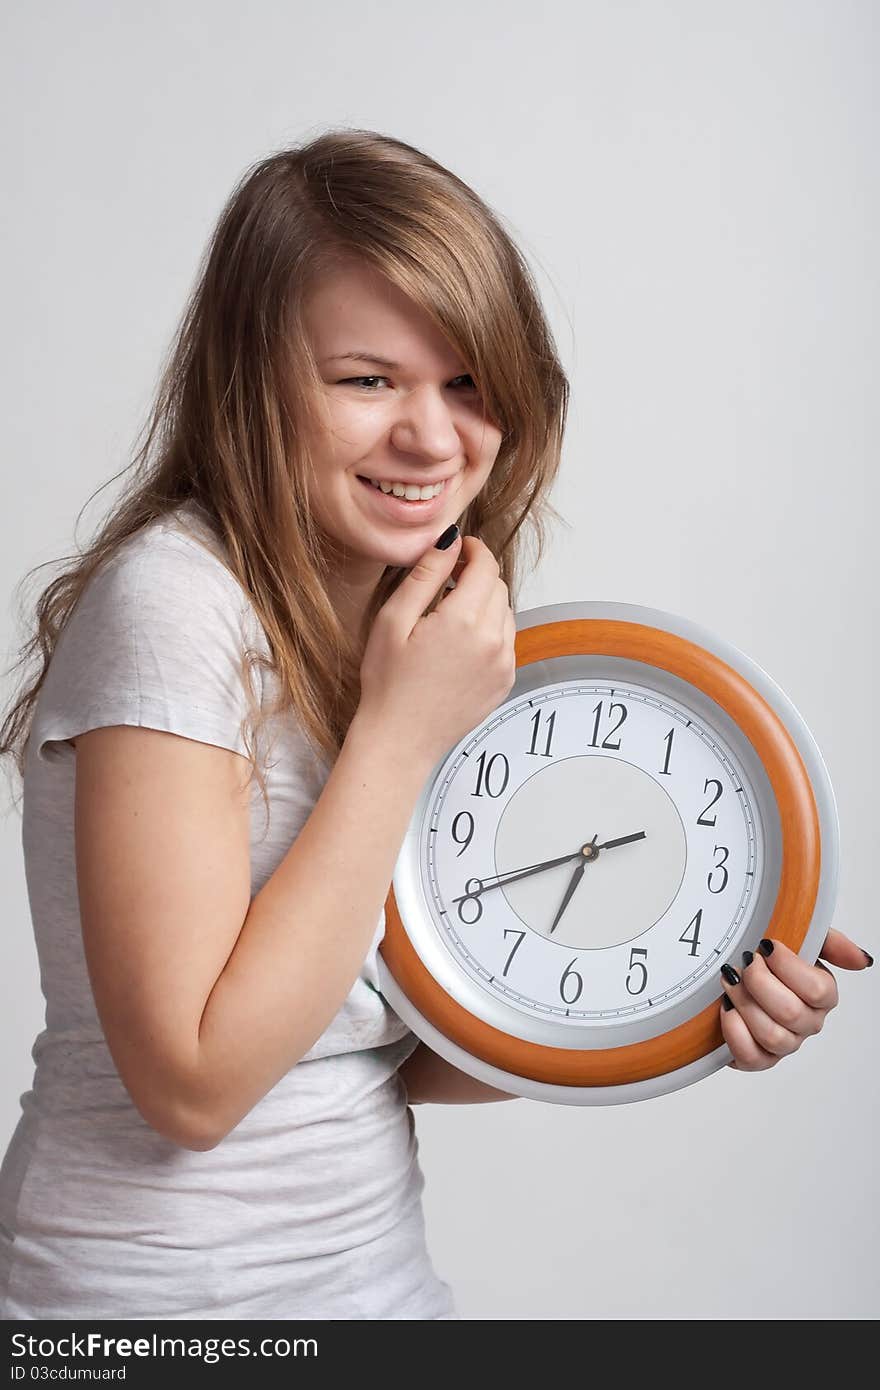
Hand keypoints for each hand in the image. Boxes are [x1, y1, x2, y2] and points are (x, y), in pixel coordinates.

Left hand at [719, 927, 872, 1070]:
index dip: (786, 966)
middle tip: (745, 963)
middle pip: (791, 1012)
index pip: (817, 990)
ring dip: (743, 1002)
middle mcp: (807, 1022)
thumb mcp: (799, 938)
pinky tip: (727, 1009)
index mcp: (822, 995)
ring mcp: (784, 1043)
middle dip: (759, 982)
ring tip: (731, 982)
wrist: (732, 975)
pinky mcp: (758, 1058)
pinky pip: (751, 1056)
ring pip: (771, 1035)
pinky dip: (734, 1030)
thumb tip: (862, 960)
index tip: (766, 947)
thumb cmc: (765, 960)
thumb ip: (832, 943)